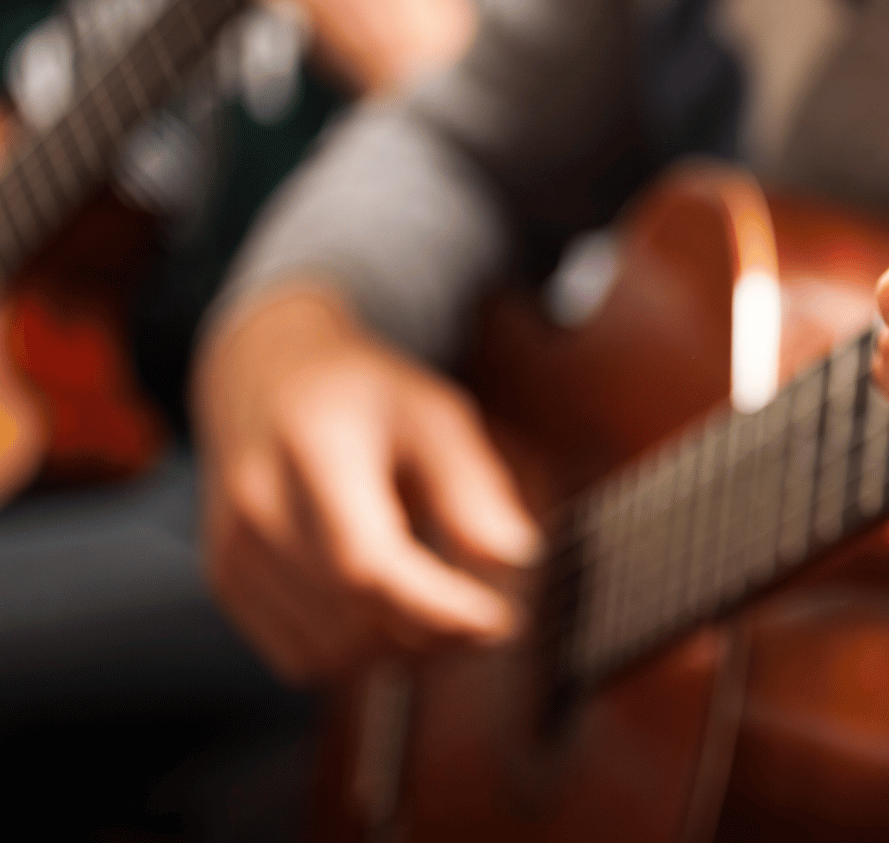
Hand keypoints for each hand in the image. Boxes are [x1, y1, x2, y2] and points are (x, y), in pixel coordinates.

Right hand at [193, 284, 540, 681]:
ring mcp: (234, 549)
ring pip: (328, 652)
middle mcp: (258, 505)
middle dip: (434, 635)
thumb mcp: (435, 413)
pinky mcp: (228, 582)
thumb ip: (474, 486)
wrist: (263, 372)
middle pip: (350, 616)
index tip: (501, 620)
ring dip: (398, 653)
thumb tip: (518, 558)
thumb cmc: (361, 392)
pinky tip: (392, 618)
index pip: (367, 562)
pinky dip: (355, 656)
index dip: (438, 607)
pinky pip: (299, 658)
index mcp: (314, 449)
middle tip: (491, 620)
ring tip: (447, 616)